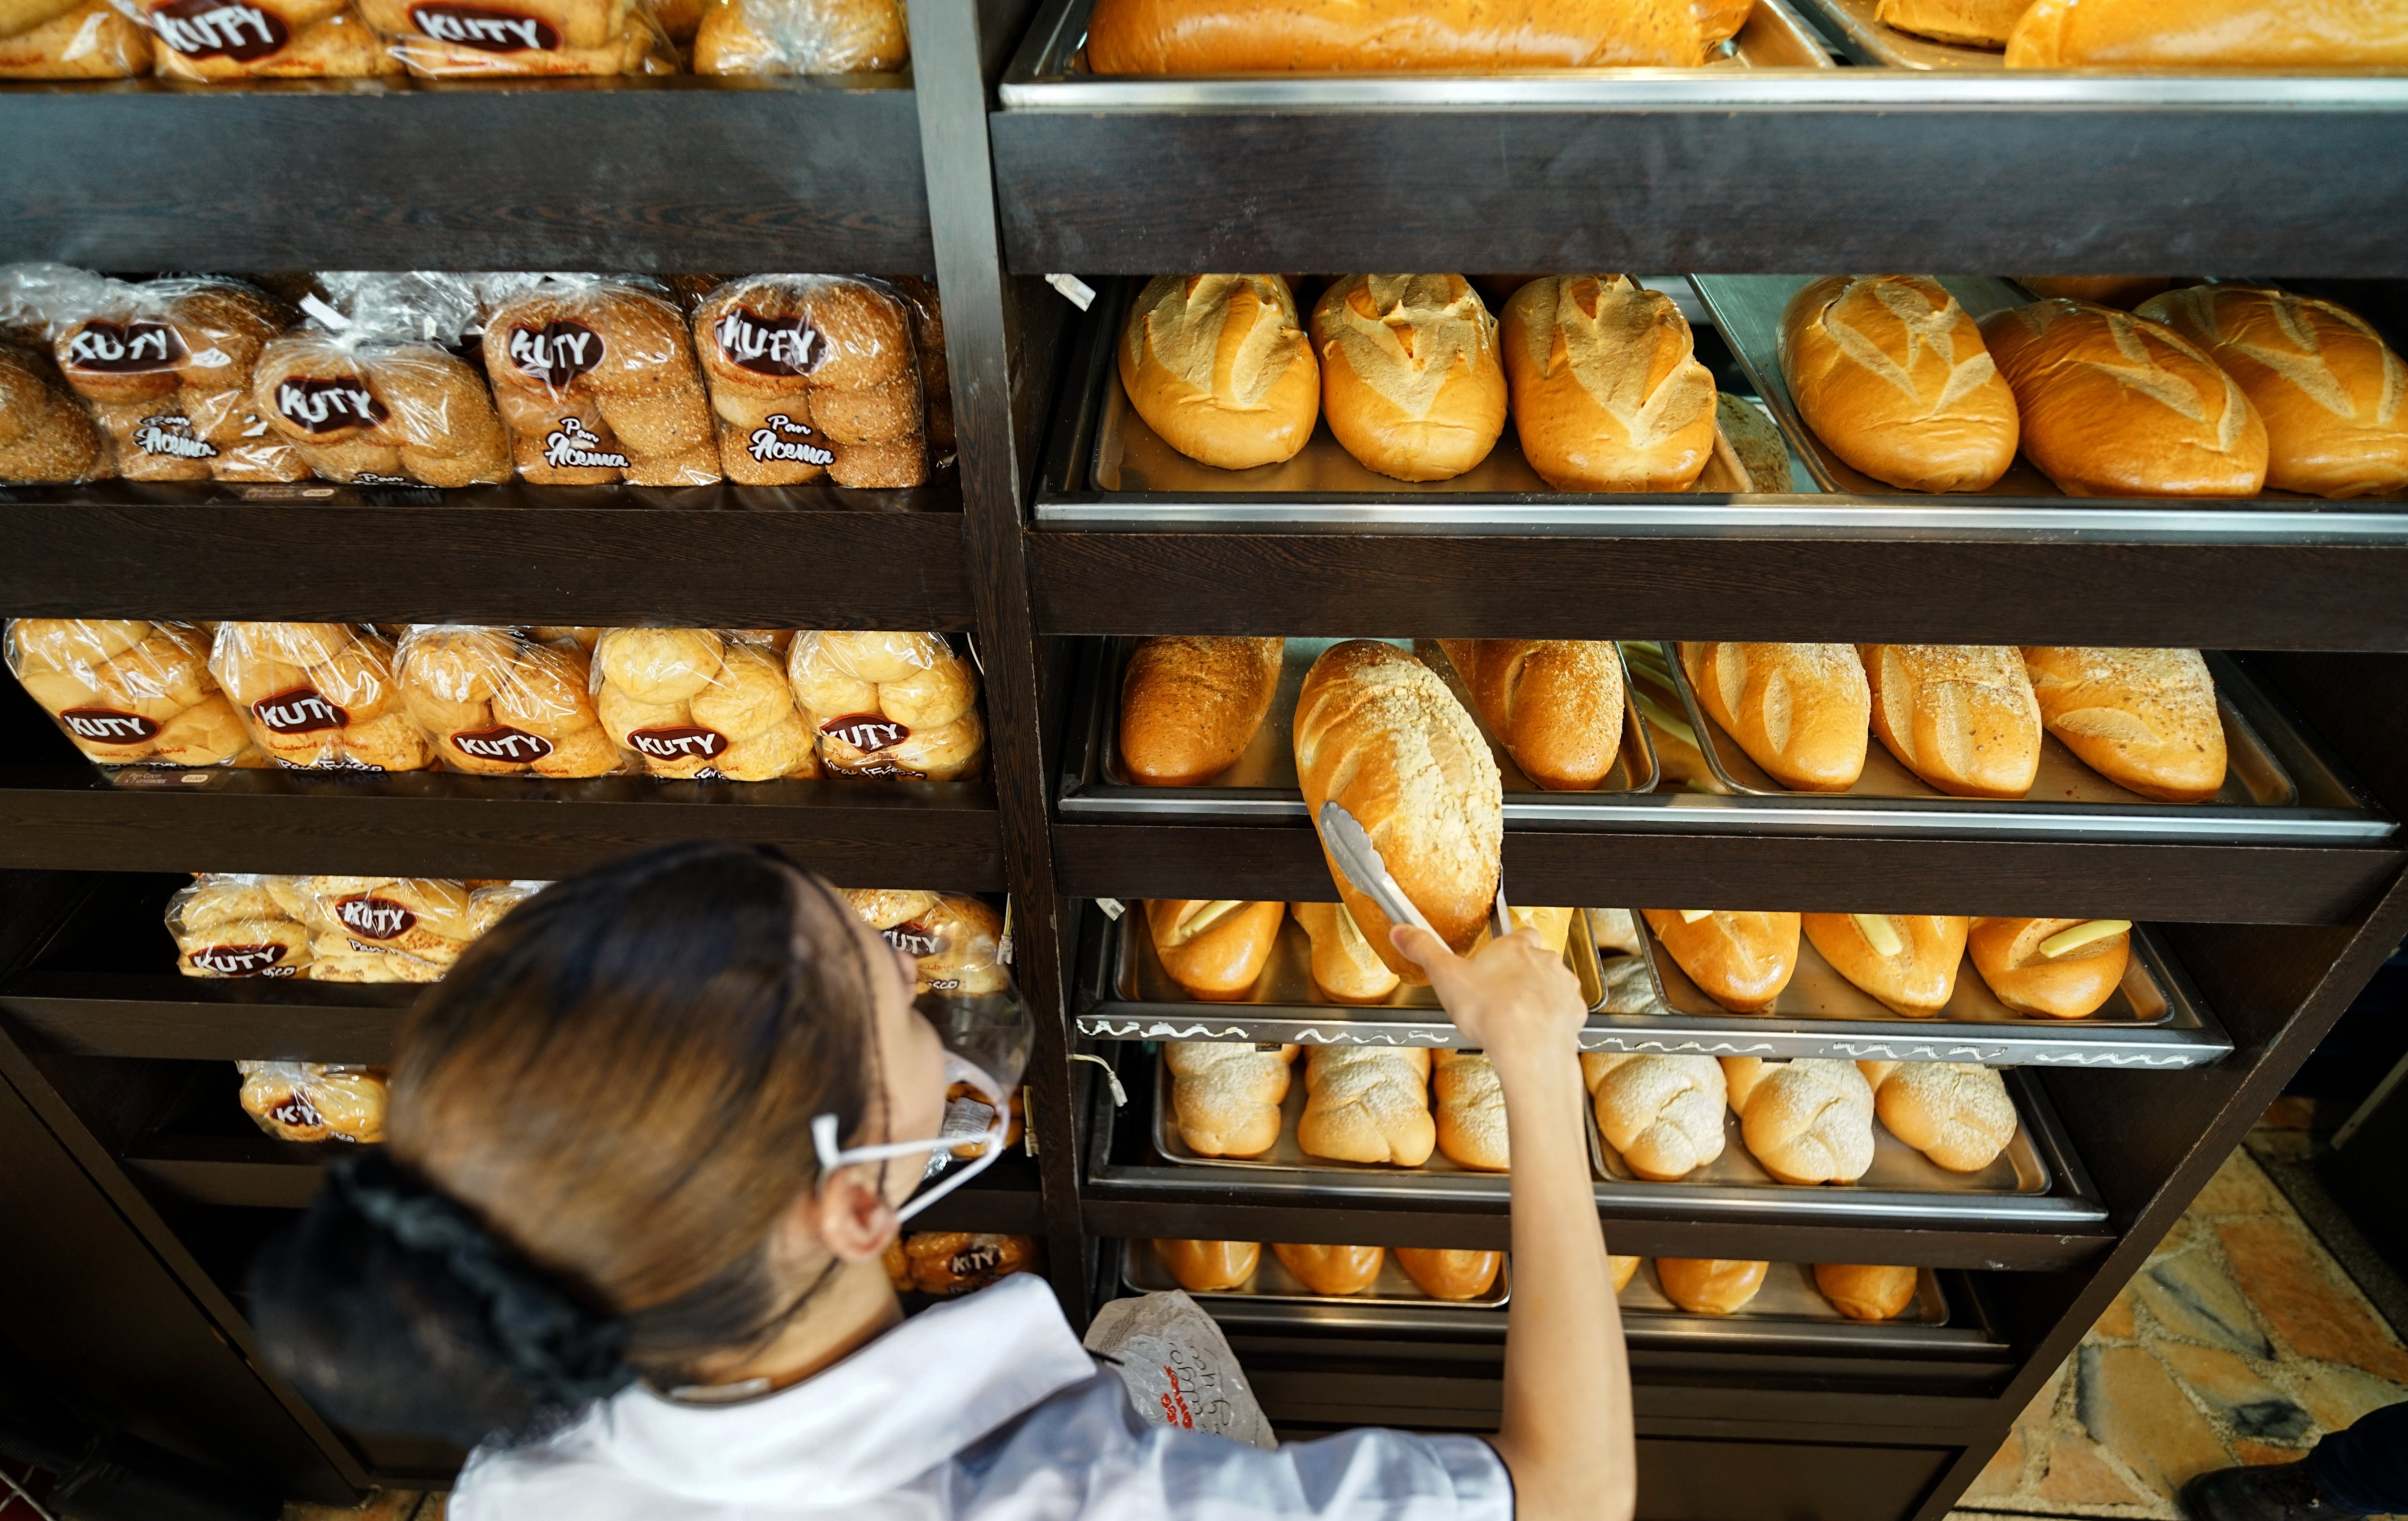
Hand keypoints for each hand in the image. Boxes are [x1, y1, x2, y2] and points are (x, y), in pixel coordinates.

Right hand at [1390, 923, 1584, 1073]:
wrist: (1528, 1048)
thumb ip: (1423, 949)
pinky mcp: (1575, 1013)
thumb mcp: (1444, 976)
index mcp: (1515, 948)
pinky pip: (1565, 1011)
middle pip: (1537, 960)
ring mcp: (1563, 987)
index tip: (1498, 957)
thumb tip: (1402, 932)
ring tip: (1516, 1017)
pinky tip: (1534, 1032)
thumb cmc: (1490, 1011)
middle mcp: (1545, 961)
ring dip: (1539, 996)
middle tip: (1500, 995)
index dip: (1510, 946)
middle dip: (1523, 974)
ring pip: (1554, 984)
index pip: (1520, 933)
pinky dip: (1553, 1019)